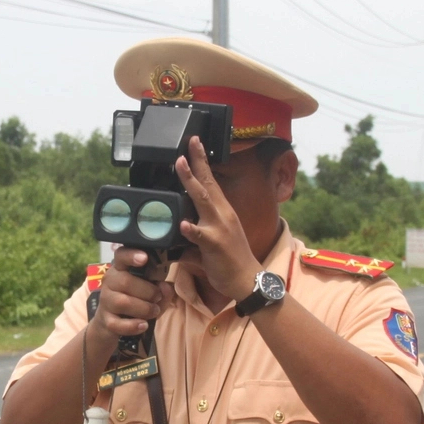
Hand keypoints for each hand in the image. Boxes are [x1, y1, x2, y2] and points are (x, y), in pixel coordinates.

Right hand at [87, 246, 174, 341]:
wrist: (113, 323)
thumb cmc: (135, 302)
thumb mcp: (152, 294)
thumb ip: (162, 290)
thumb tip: (165, 287)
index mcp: (121, 269)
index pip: (121, 256)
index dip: (131, 255)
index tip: (144, 258)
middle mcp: (110, 282)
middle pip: (126, 281)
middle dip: (148, 291)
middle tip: (157, 298)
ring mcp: (106, 301)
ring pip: (123, 302)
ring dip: (144, 308)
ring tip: (154, 311)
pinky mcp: (106, 320)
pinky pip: (118, 324)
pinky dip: (134, 326)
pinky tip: (143, 325)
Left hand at [173, 137, 262, 299]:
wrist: (248, 280)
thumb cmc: (230, 261)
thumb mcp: (211, 241)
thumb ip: (192, 235)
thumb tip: (175, 231)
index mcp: (221, 211)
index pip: (210, 181)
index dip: (201, 162)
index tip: (194, 143)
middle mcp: (222, 214)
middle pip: (207, 183)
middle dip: (197, 161)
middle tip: (188, 143)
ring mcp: (219, 227)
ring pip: (202, 200)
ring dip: (190, 181)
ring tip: (179, 165)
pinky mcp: (215, 244)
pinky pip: (200, 235)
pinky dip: (190, 228)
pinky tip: (182, 223)